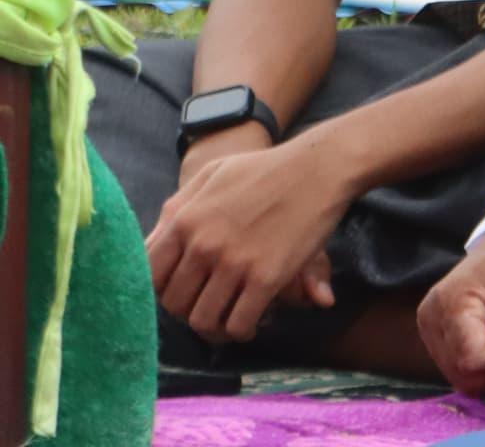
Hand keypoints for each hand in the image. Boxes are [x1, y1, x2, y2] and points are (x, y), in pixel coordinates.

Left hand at [150, 132, 352, 342]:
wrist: (322, 166)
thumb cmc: (266, 168)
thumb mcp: (213, 175)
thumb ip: (178, 208)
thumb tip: (153, 242)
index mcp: (185, 220)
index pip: (149, 276)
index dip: (160, 291)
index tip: (181, 290)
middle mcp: (203, 245)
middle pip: (174, 304)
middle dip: (188, 311)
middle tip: (208, 306)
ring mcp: (235, 263)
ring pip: (203, 320)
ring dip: (213, 328)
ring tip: (227, 321)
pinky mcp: (267, 277)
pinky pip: (239, 323)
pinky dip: (240, 331)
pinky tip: (250, 324)